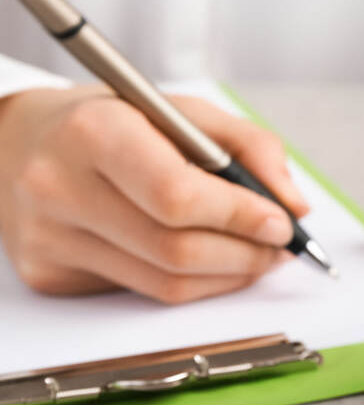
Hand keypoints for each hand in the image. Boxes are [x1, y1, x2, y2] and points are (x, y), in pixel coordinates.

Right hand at [0, 85, 307, 302]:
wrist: (24, 144)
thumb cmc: (113, 121)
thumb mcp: (183, 110)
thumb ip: (250, 147)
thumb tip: (295, 205)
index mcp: (94, 132)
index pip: (177, 196)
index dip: (239, 217)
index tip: (281, 223)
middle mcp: (60, 189)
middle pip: (176, 250)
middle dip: (247, 254)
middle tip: (280, 245)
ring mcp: (50, 240)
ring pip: (166, 284)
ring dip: (230, 275)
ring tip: (258, 255)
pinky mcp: (52, 275)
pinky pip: (146, 293)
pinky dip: (196, 284)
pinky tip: (214, 263)